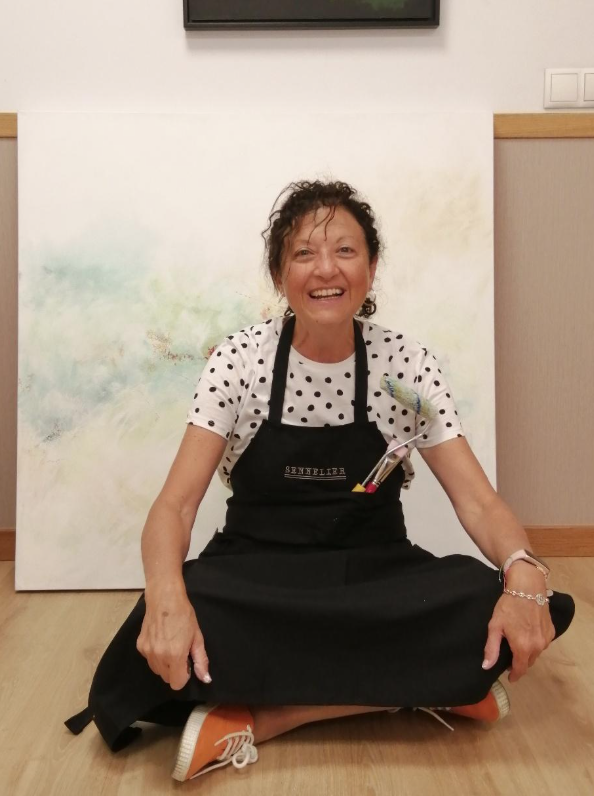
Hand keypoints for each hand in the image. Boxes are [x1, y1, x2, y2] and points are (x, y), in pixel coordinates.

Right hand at [136, 592, 211, 689]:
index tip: (186, 662)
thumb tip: (205, 679)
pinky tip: (161, 640)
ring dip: (165, 664)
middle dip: (175, 670)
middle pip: (166, 678)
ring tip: (170, 644)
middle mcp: (158, 656)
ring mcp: (147, 652)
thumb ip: (201, 660)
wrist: (164, 598)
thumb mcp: (197, 637)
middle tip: (180, 651)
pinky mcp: (140, 646)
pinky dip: (156, 655)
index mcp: (175, 656)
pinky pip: (149, 660)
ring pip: (157, 670)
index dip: (184, 676)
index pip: (176, 684)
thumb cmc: (184, 615)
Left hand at [482, 566, 555, 682]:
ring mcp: (546, 639)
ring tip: (518, 644)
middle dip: (520, 663)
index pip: (520, 669)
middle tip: (510, 657)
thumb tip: (486, 666)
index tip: (510, 677)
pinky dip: (535, 643)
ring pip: (536, 653)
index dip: (515, 675)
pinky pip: (543, 643)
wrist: (528, 587)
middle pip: (528, 662)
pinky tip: (527, 634)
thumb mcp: (495, 626)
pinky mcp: (552, 631)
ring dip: (528, 652)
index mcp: (523, 647)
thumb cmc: (509, 605)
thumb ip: (492, 648)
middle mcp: (538, 646)